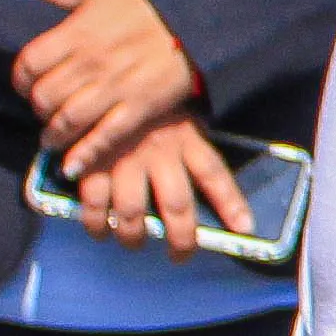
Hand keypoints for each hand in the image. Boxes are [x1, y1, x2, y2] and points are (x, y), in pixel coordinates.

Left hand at [15, 0, 209, 176]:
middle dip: (38, 110)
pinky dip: (85, 155)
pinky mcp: (139, 107)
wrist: (194, 23)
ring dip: (54, 135)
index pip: (29, 63)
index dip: (21, 81)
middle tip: (44, 113)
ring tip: (50, 140)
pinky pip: (105, 137)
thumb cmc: (145, 8)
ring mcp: (115, 87)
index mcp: (76, 32)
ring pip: (69, 120)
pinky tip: (71, 165)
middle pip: (45, 96)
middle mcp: (91, 62)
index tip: (26, 87)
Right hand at [74, 115, 253, 261]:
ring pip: (133, 213)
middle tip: (178, 256)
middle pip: (177, 206)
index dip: (231, 204)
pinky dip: (96, 224)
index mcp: (186, 138)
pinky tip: (100, 232)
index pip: (214, 173)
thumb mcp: (180, 121)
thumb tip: (212, 196)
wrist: (103, 79)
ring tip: (134, 242)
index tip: (244, 230)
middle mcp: (159, 150)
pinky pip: (94, 203)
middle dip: (181, 241)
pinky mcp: (91, 161)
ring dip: (133, 237)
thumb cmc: (150, 110)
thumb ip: (191, 153)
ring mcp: (124, 157)